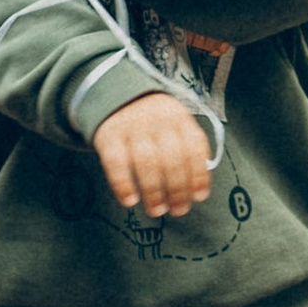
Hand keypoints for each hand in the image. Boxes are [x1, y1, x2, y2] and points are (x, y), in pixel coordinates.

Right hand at [93, 91, 213, 217]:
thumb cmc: (154, 121)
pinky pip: (115, 162)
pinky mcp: (108, 135)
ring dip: (154, 191)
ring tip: (157, 210)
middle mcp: (157, 120)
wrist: (117, 96)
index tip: (199, 197)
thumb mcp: (175, 124)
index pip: (195, 146)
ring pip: (146, 161)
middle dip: (177, 189)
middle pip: (172, 158)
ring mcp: (132, 127)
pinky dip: (123, 184)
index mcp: (179, 117)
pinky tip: (130, 201)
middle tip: (178, 210)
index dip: (199, 174)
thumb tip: (197, 189)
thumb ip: (186, 150)